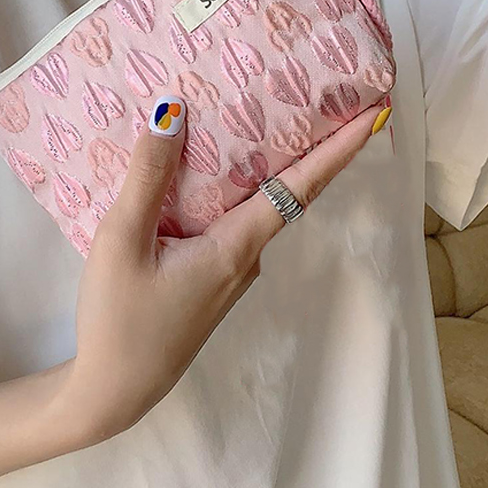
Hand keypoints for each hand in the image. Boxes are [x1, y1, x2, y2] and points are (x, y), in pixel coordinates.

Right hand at [64, 98, 388, 439]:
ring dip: (258, 167)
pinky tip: (195, 175)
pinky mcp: (207, 281)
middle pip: (283, 192)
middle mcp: (244, 258)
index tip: (376, 115)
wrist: (112, 392)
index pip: (300, 188)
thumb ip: (147, 178)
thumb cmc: (118, 321)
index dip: (339, 150)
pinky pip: (227, 225)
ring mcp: (227, 273)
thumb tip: (173, 112)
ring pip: (251, 208)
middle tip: (311, 94)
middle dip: (304, 145)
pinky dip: (226, 192)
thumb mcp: (122, 241)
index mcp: (236, 247)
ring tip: (246, 119)